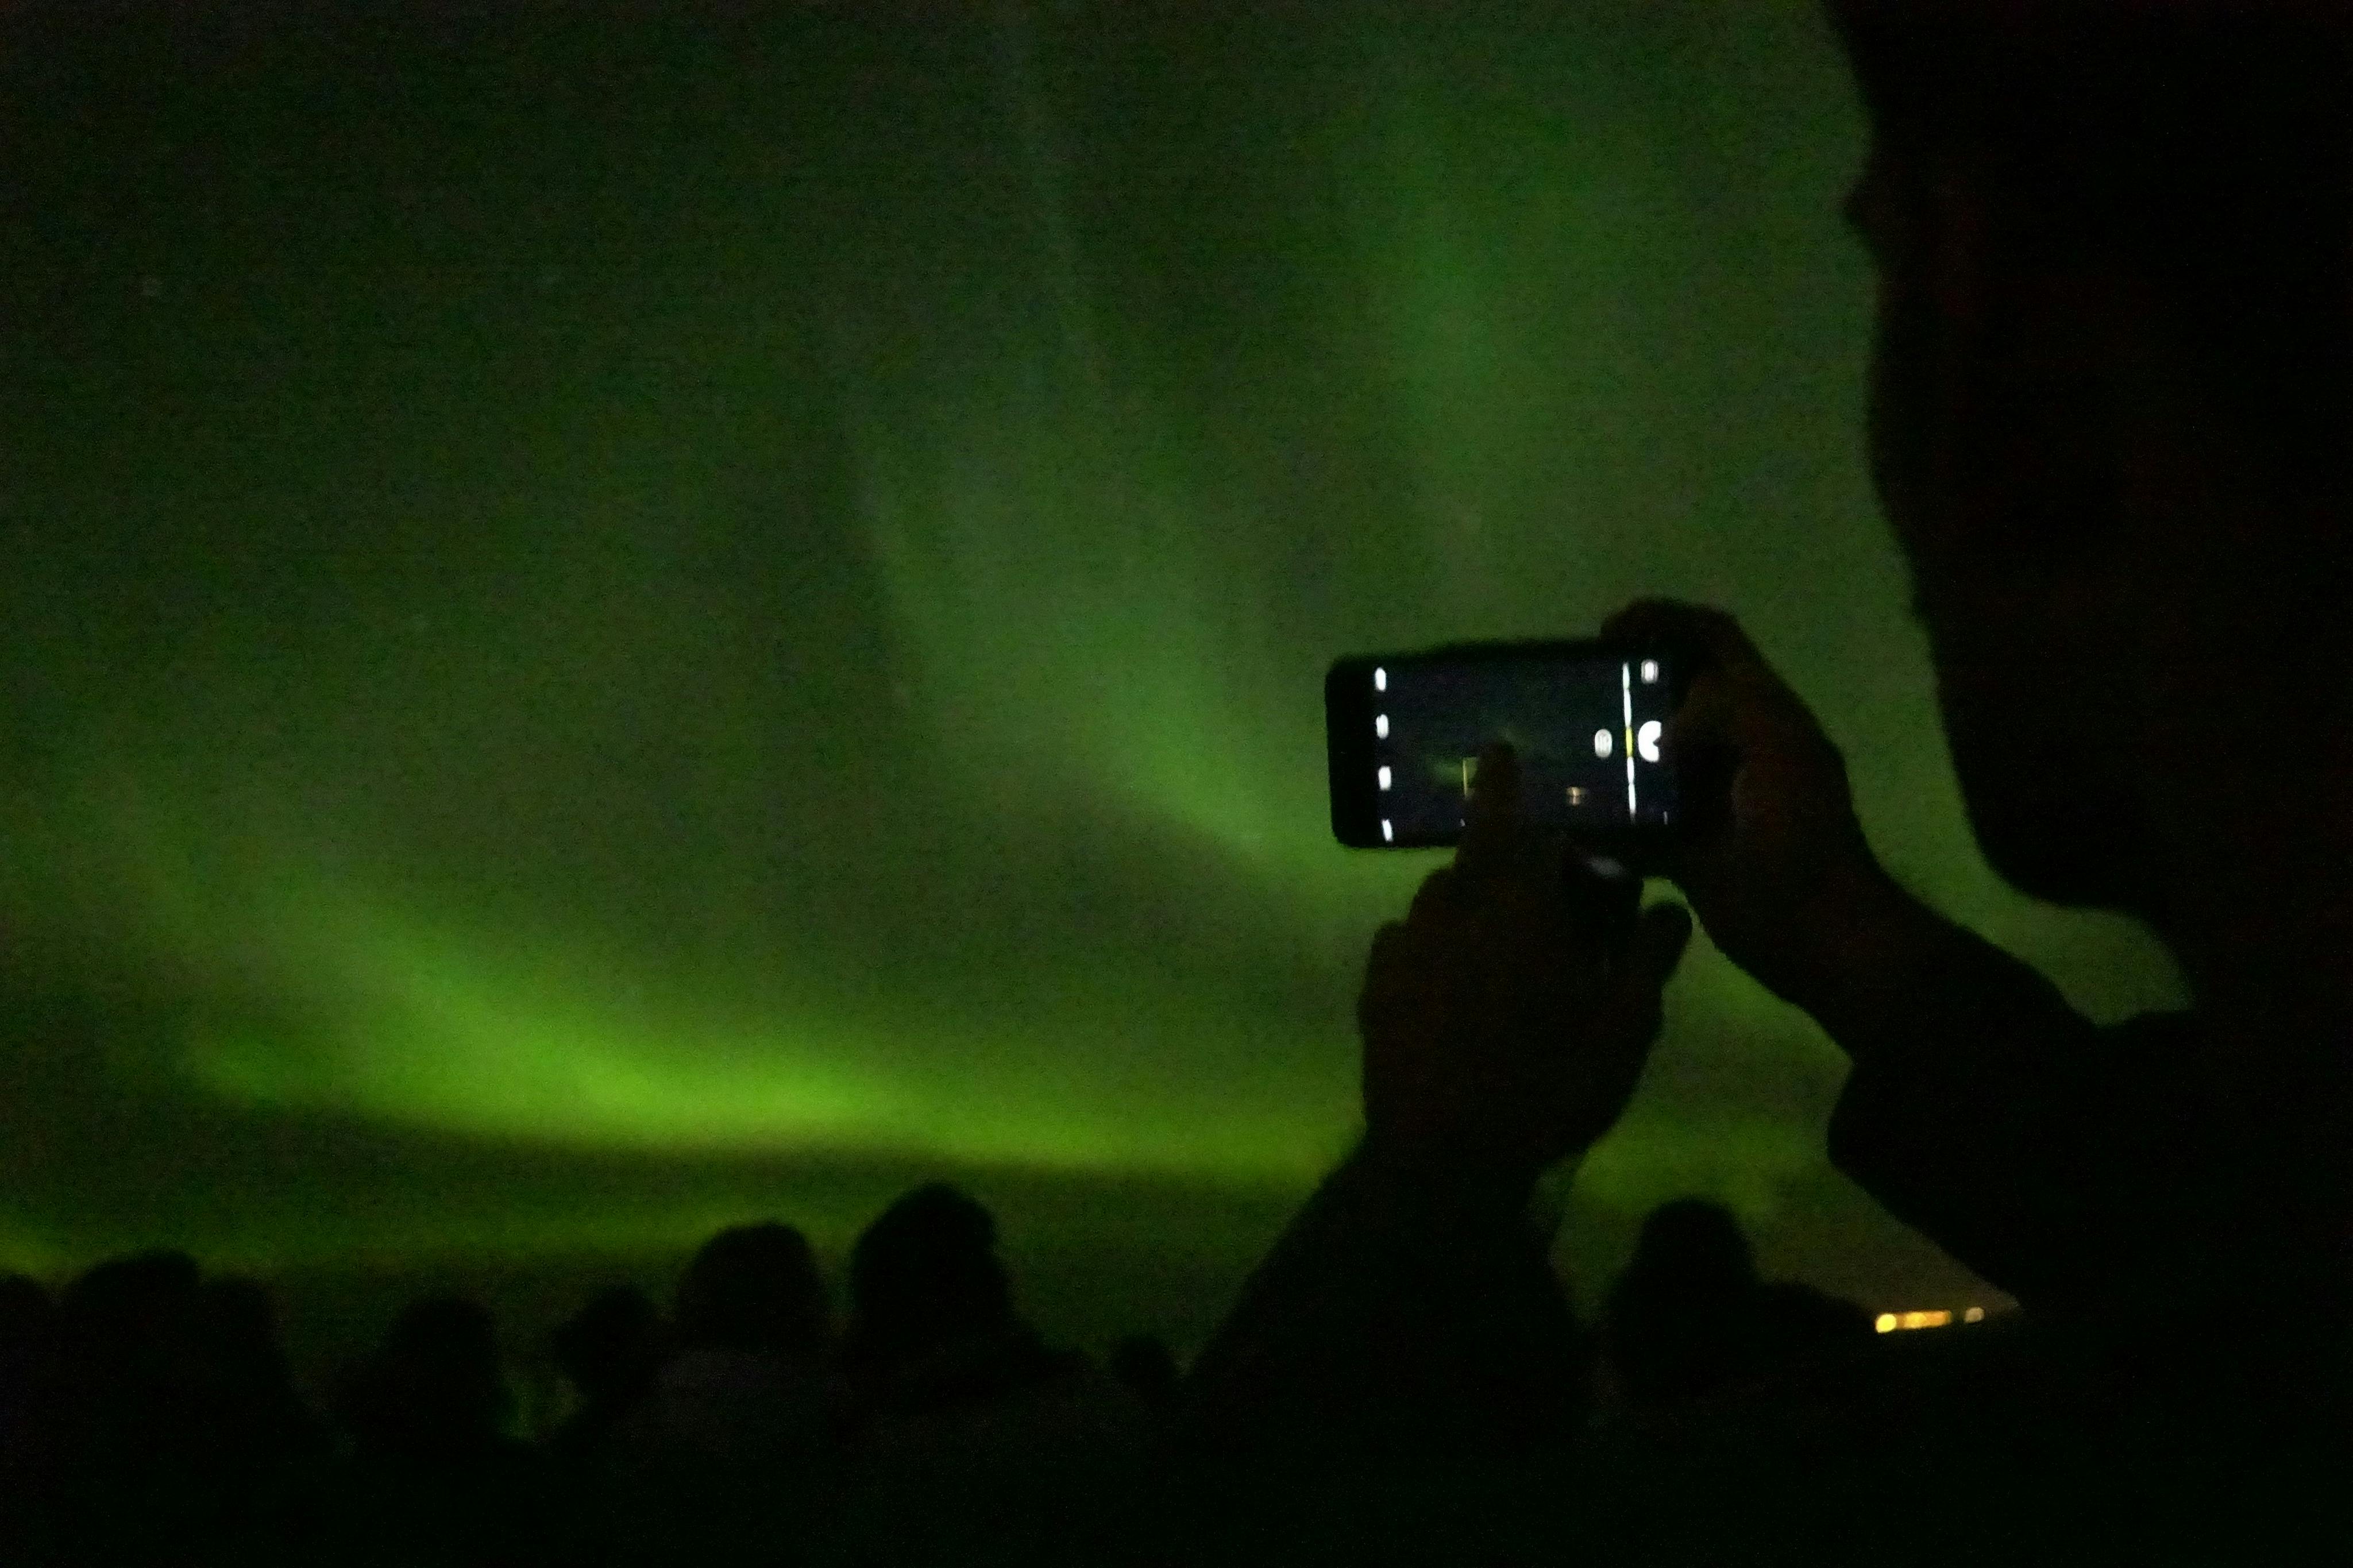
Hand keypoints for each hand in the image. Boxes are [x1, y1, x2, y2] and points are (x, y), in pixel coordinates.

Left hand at [1359, 744, 1692, 1183]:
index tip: (1505, 757)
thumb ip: (1648, 958)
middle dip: (1491, 830)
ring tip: (1495, 924)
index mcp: (1518, 905)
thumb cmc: (1549, 1083)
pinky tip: (1450, 974)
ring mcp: (1406, 947)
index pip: (1523, 825)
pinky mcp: (1376, 988)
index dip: (1521, 796)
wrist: (1445, 1156)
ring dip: (1467, 895)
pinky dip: (1433, 943)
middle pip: (1474, 852)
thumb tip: (1668, 908)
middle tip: (1506, 829)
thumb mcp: (1624, 1027)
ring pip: (1439, 895)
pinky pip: (1407, 941)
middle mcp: (1453, 908)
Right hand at [1602, 600, 1906, 1009]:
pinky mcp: (1697, 851)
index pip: (1717, 643)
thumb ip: (1728, 713)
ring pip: (1658, 756)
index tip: (1606, 632)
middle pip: (1680, 695)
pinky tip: (1574, 816)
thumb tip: (1664, 729)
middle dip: (1630, 685)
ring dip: (1614, 747)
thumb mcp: (1776, 758)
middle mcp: (1743, 749)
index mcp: (1769, 719)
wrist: (1826, 947)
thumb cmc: (1804, 853)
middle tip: (1577, 692)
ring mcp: (1719, 801)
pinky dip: (1610, 815)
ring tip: (1566, 749)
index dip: (1665, 622)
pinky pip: (1643, 820)